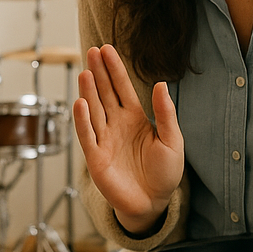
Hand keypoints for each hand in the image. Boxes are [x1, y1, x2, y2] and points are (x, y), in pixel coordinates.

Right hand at [74, 44, 183, 234]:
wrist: (153, 202)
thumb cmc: (164, 173)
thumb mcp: (172, 140)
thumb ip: (165, 113)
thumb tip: (161, 84)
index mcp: (134, 118)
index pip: (122, 88)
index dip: (114, 69)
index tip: (107, 49)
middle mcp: (116, 125)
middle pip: (104, 93)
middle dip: (98, 72)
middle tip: (92, 51)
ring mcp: (104, 139)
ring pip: (93, 110)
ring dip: (89, 91)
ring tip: (85, 72)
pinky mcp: (96, 157)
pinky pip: (87, 135)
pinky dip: (82, 120)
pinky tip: (80, 102)